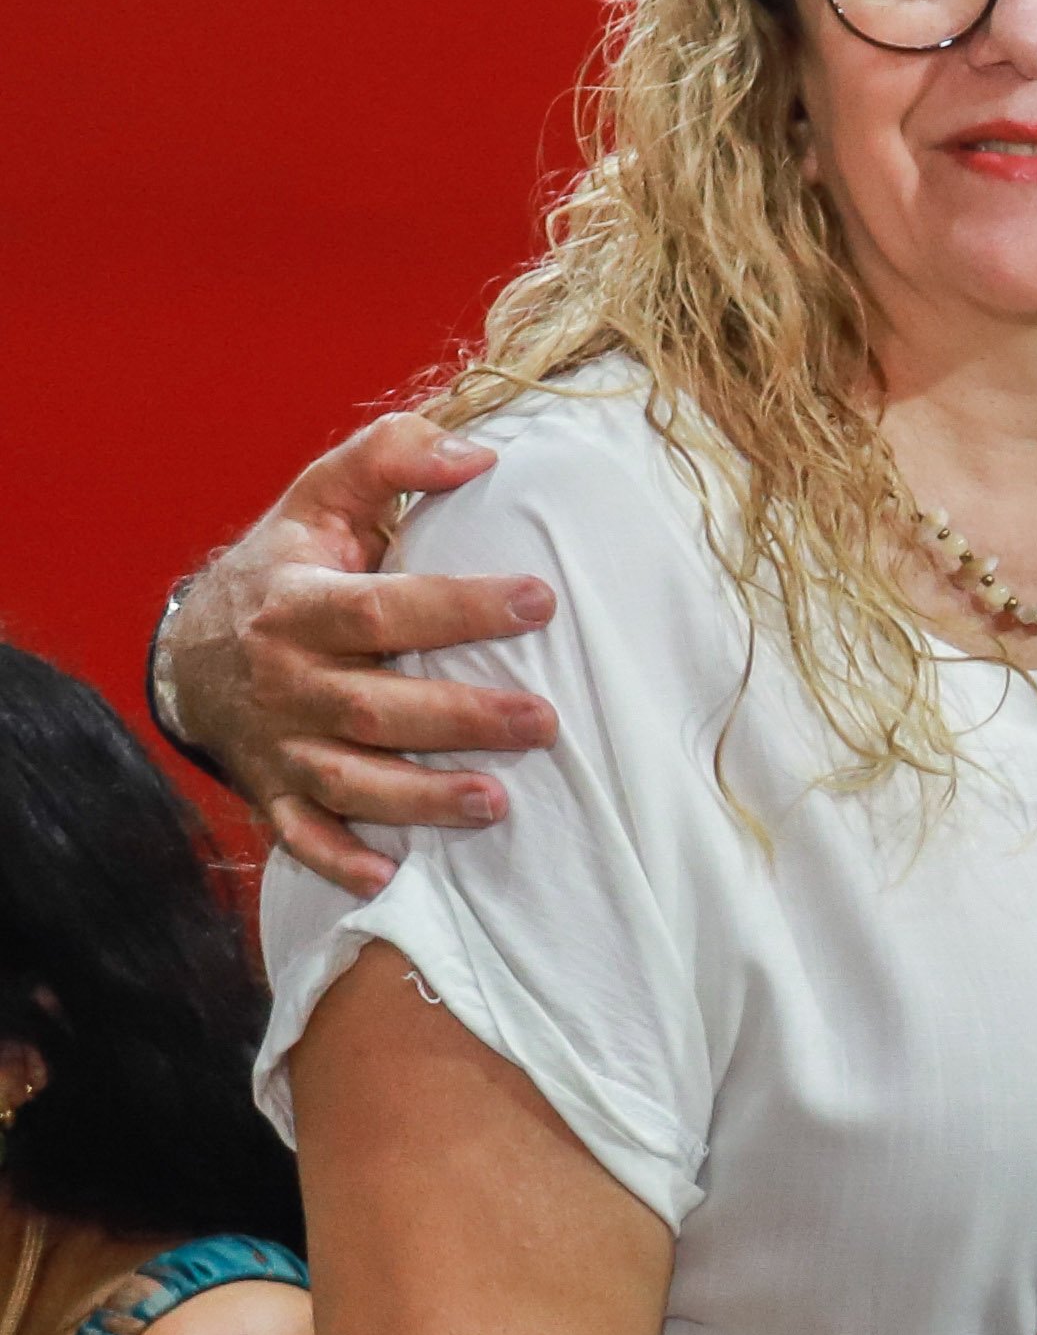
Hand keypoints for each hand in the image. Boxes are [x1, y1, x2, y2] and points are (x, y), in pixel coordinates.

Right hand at [158, 412, 558, 890]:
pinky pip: (300, 835)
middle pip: (374, 708)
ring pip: (347, 782)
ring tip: (495, 804)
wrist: (193, 645)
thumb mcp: (321, 498)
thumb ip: (391, 459)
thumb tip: (479, 454)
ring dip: (419, 802)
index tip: (540, 599)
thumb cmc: (287, 565)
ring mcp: (277, 744)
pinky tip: (388, 880)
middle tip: (544, 721)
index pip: (380, 609)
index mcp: (296, 604)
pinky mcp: (274, 790)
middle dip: (460, 719)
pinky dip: (338, 861)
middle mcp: (284, 681)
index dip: (458, 607)